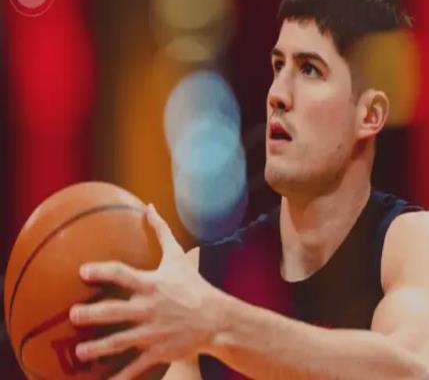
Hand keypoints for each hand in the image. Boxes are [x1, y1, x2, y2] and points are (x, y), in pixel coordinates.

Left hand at [70, 204, 219, 378]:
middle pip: (115, 312)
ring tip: (79, 353)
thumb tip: (149, 207)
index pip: (123, 275)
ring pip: (120, 342)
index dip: (102, 271)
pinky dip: (120, 378)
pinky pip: (135, 367)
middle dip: (92, 315)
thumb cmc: (194, 284)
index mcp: (152, 285)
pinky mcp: (157, 351)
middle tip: (72, 316)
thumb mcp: (178, 256)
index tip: (82, 271)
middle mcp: (149, 309)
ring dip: (98, 349)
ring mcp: (152, 332)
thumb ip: (161, 231)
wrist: (216, 318)